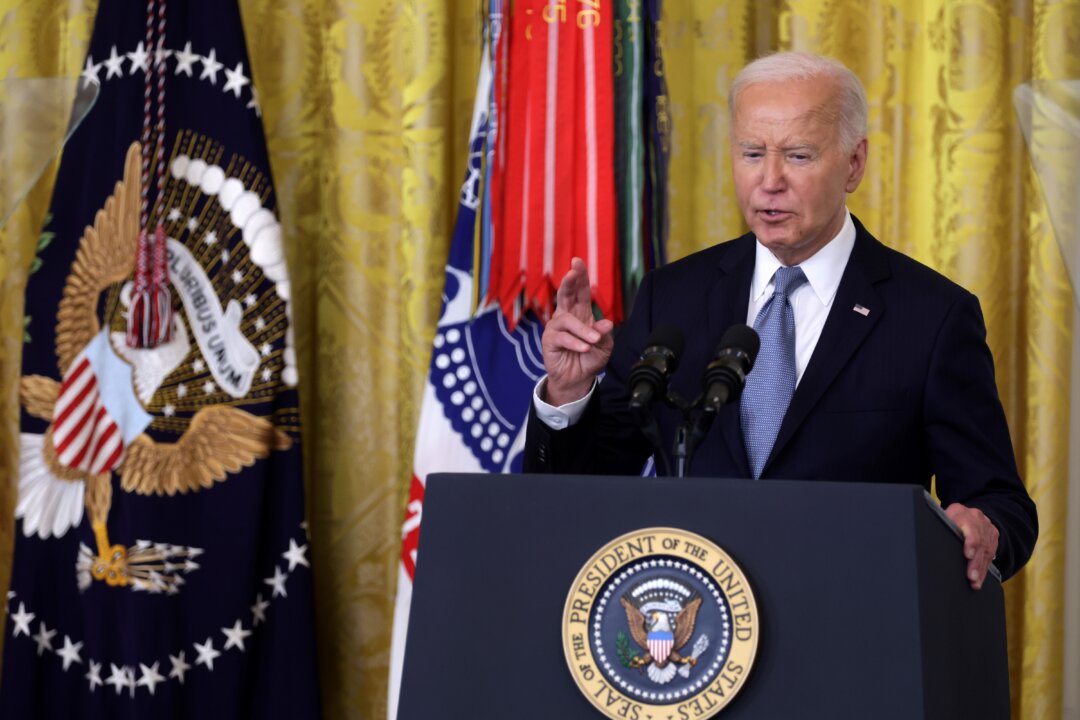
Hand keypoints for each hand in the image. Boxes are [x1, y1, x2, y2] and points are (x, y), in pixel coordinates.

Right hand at [541, 257, 614, 405]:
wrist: (578, 379)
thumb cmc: (590, 358)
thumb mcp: (604, 346)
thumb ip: (605, 333)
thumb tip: (606, 322)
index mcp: (581, 312)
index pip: (581, 291)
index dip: (580, 276)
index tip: (577, 261)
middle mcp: (567, 316)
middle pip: (566, 294)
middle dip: (569, 281)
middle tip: (572, 271)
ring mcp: (556, 328)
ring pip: (567, 320)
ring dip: (583, 330)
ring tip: (594, 340)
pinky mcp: (549, 340)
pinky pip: (562, 337)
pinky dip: (575, 342)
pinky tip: (584, 348)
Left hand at [944, 503, 999, 589]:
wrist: (967, 512)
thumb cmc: (948, 518)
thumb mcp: (941, 517)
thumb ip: (939, 526)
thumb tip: (925, 536)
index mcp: (961, 512)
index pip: (969, 528)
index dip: (970, 542)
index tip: (968, 555)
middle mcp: (977, 519)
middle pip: (979, 543)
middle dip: (975, 563)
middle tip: (971, 577)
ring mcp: (987, 528)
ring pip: (986, 551)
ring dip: (981, 569)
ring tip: (975, 583)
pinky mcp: (993, 536)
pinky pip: (991, 554)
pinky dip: (985, 568)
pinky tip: (980, 579)